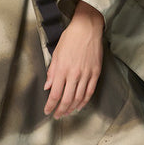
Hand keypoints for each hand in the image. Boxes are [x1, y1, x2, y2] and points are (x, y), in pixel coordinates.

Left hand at [43, 1, 104, 118]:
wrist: (87, 28)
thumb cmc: (70, 38)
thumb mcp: (56, 53)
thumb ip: (52, 72)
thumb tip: (47, 87)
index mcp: (62, 69)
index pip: (55, 94)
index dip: (50, 105)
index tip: (47, 111)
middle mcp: (74, 74)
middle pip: (67, 99)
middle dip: (60, 110)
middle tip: (57, 115)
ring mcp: (86, 74)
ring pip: (79, 98)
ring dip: (72, 108)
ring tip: (67, 112)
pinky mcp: (95, 73)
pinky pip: (90, 91)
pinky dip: (84, 101)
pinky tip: (80, 105)